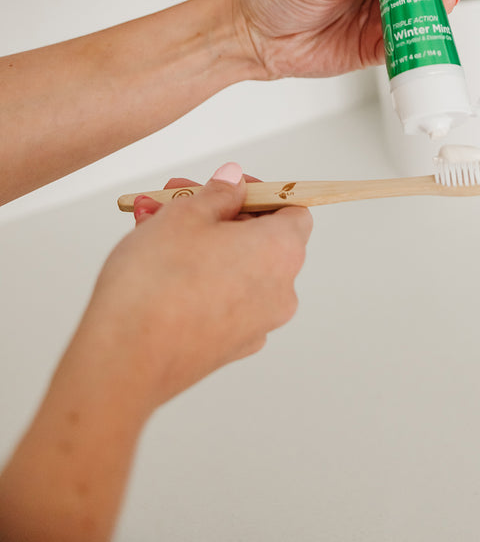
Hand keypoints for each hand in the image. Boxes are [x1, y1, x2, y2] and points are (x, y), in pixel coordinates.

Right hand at [79, 163, 311, 412]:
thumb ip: (218, 193)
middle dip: (217, 214)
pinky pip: (221, 298)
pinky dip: (198, 277)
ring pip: (233, 268)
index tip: (225, 187)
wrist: (123, 359)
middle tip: (177, 199)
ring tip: (152, 225)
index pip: (292, 211)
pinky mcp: (227, 348)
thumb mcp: (186, 215)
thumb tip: (233, 184)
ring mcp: (255, 325)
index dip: (259, 193)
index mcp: (281, 252)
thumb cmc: (157, 285)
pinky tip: (157, 264)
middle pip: (259, 238)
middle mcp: (279, 292)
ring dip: (199, 242)